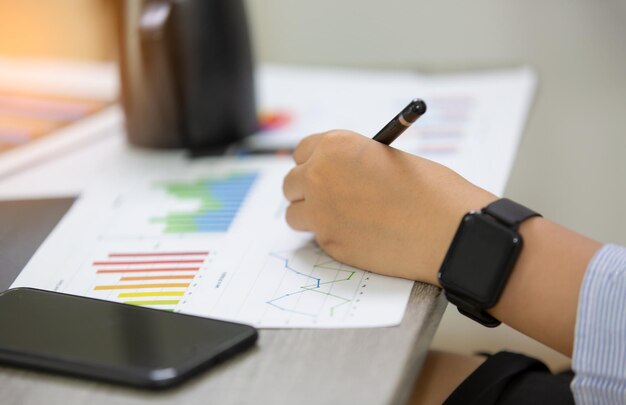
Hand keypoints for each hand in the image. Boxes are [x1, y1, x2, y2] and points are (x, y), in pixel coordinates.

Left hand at [282, 130, 496, 284]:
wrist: (447, 228)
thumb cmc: (430, 189)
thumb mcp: (386, 158)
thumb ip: (351, 164)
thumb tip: (334, 177)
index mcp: (336, 146)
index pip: (302, 151)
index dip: (313, 162)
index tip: (321, 171)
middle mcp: (320, 175)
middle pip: (290, 183)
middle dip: (306, 191)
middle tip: (327, 199)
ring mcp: (320, 212)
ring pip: (294, 215)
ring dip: (310, 216)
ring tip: (341, 219)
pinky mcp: (328, 243)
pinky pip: (316, 238)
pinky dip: (331, 236)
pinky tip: (360, 235)